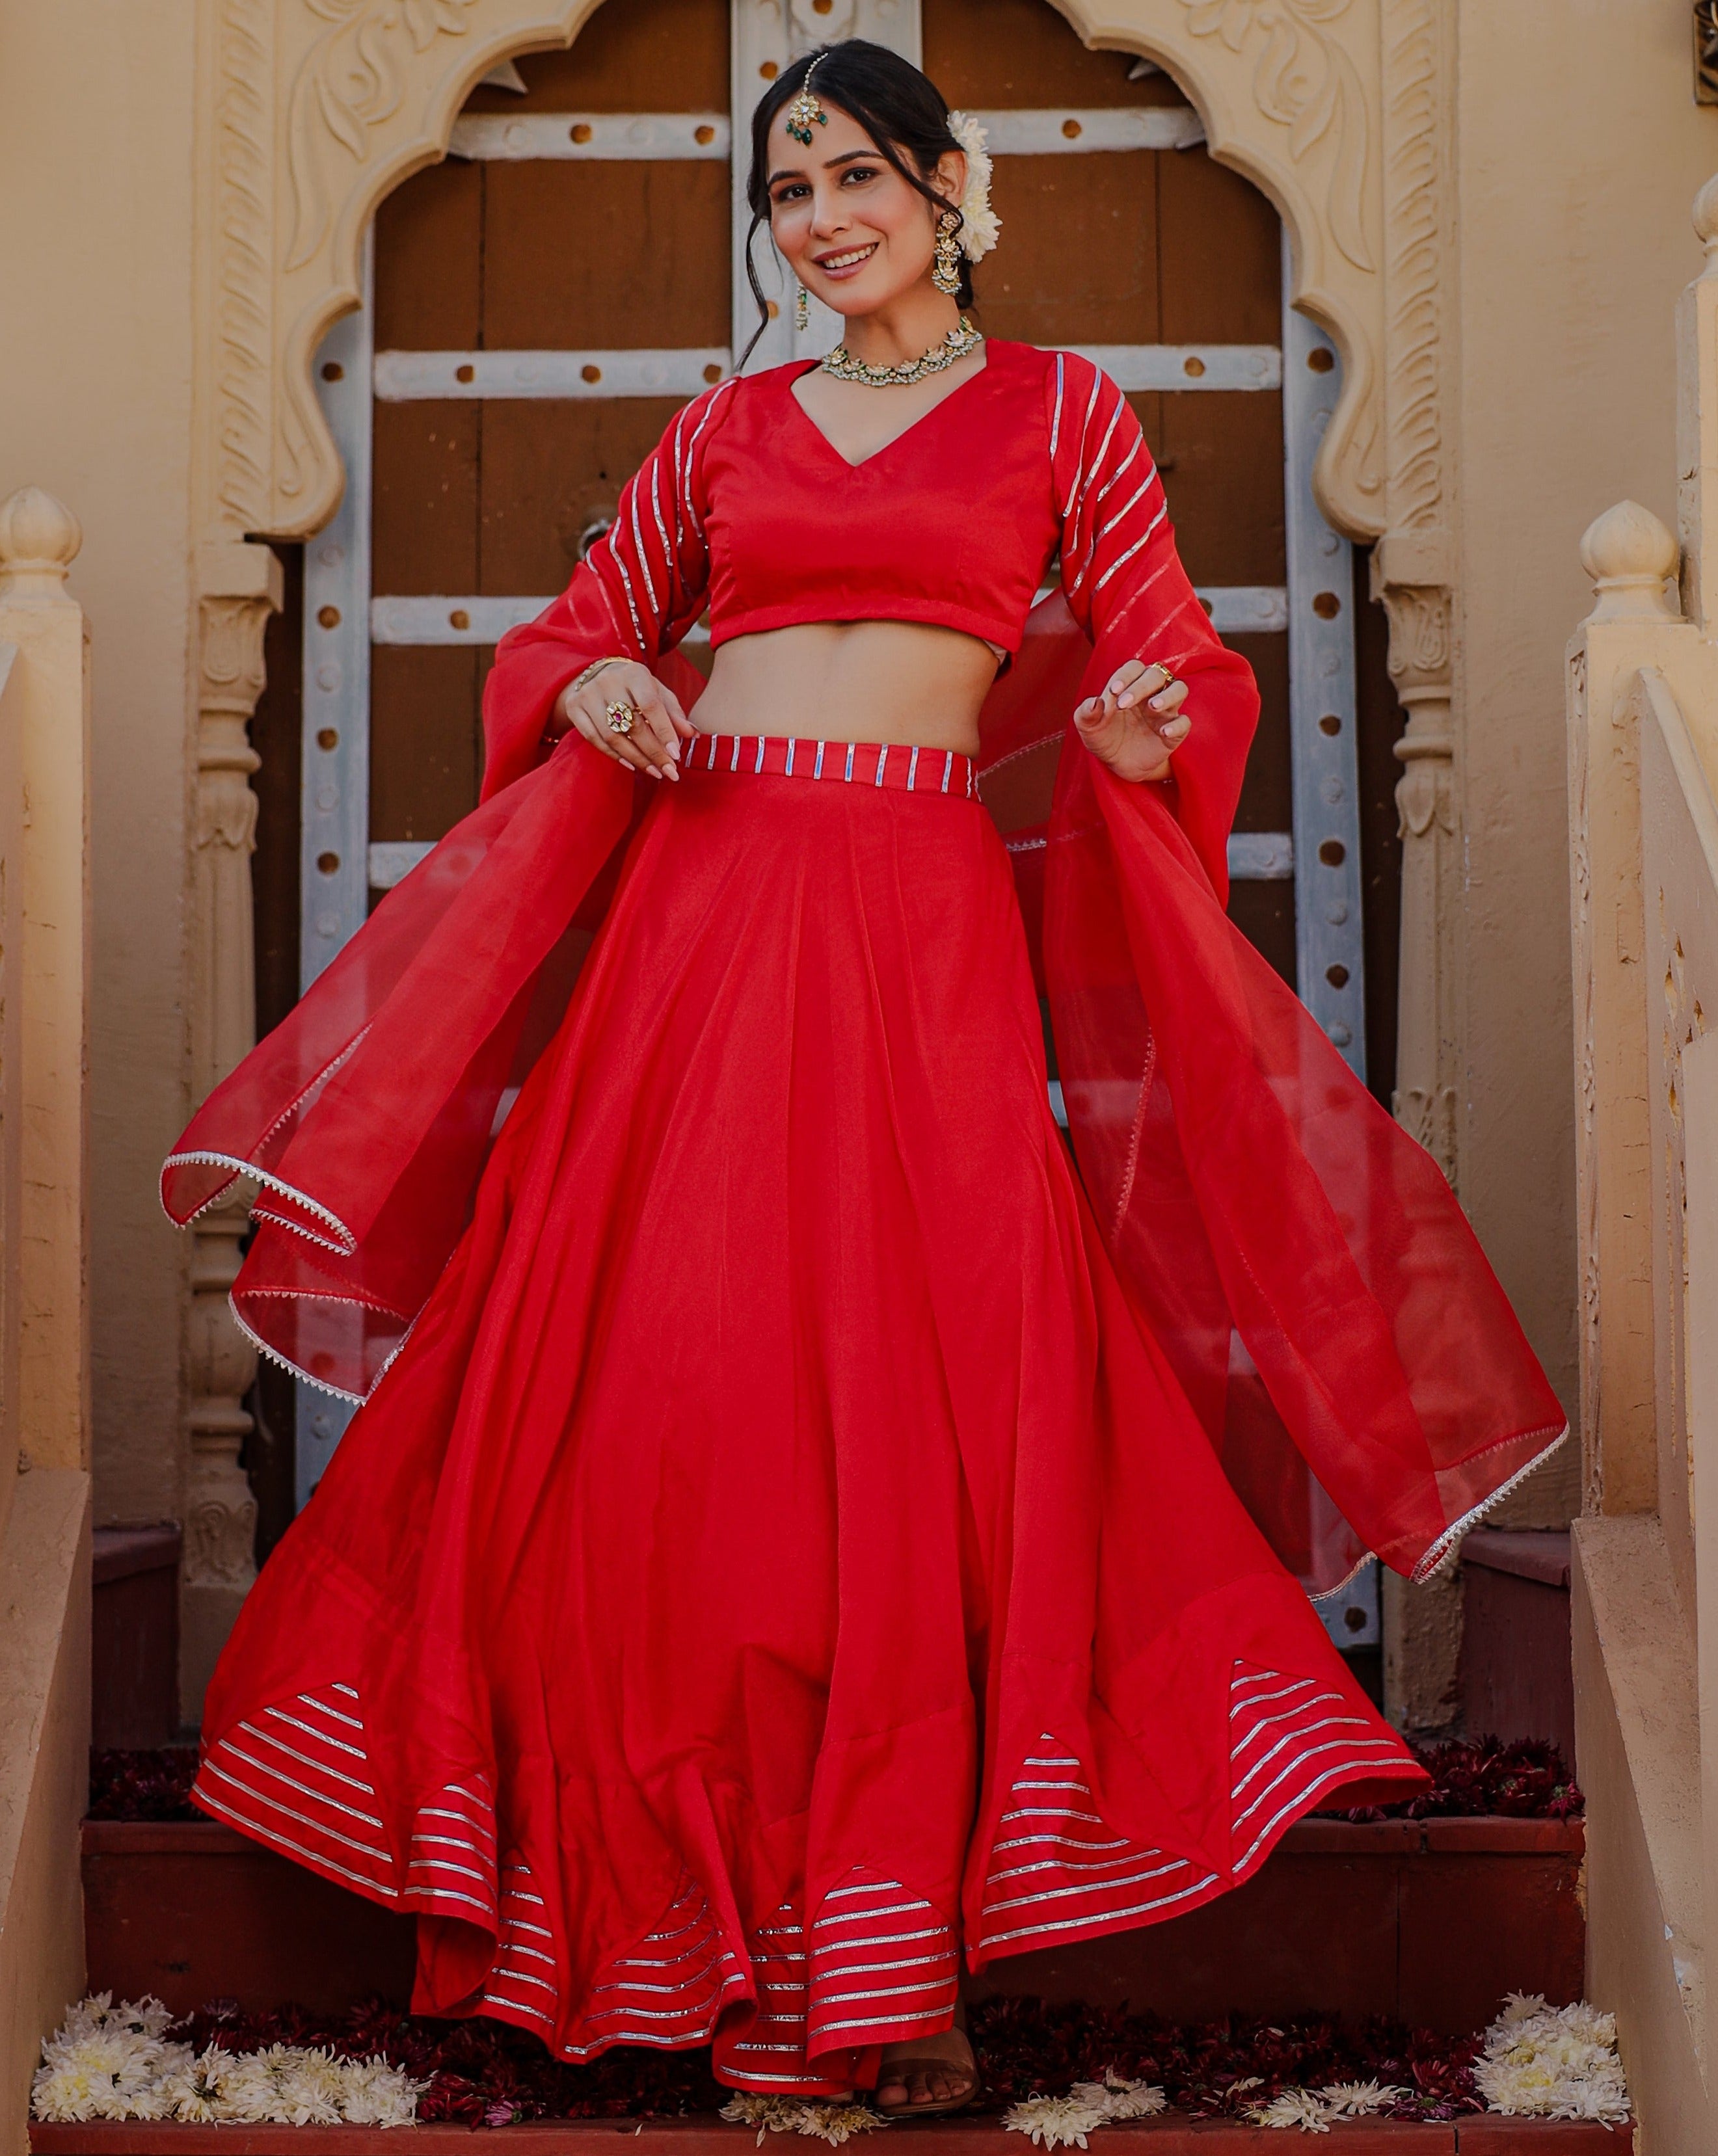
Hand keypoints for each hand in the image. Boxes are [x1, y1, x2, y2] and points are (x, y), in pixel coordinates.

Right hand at [551, 660, 691, 781]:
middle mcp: (608, 682)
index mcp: (634, 673)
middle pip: (632, 724)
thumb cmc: (637, 687)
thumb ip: (674, 713)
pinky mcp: (574, 708)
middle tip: (669, 771)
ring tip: (654, 772)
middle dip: (653, 752)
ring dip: (636, 758)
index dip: (664, 732)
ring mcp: (587, 694)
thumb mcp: (658, 693)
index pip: (651, 705)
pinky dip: (614, 755)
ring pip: (612, 736)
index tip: (676, 756)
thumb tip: (692, 735)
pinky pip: (595, 739)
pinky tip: (632, 765)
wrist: (600, 674)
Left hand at [1073, 660, 1189, 783]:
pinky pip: (1184, 722)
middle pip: (1156, 675)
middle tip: (1123, 704)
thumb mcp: (1088, 728)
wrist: (1118, 765)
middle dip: (1140, 686)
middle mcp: (1150, 694)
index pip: (1134, 668)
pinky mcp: (1174, 732)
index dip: (1125, 675)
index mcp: (1130, 686)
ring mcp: (1165, 712)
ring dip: (1167, 695)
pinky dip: (1177, 725)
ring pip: (1179, 689)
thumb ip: (1085, 713)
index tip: (1113, 691)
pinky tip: (1163, 732)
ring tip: (1152, 706)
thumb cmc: (1104, 738)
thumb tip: (1094, 702)